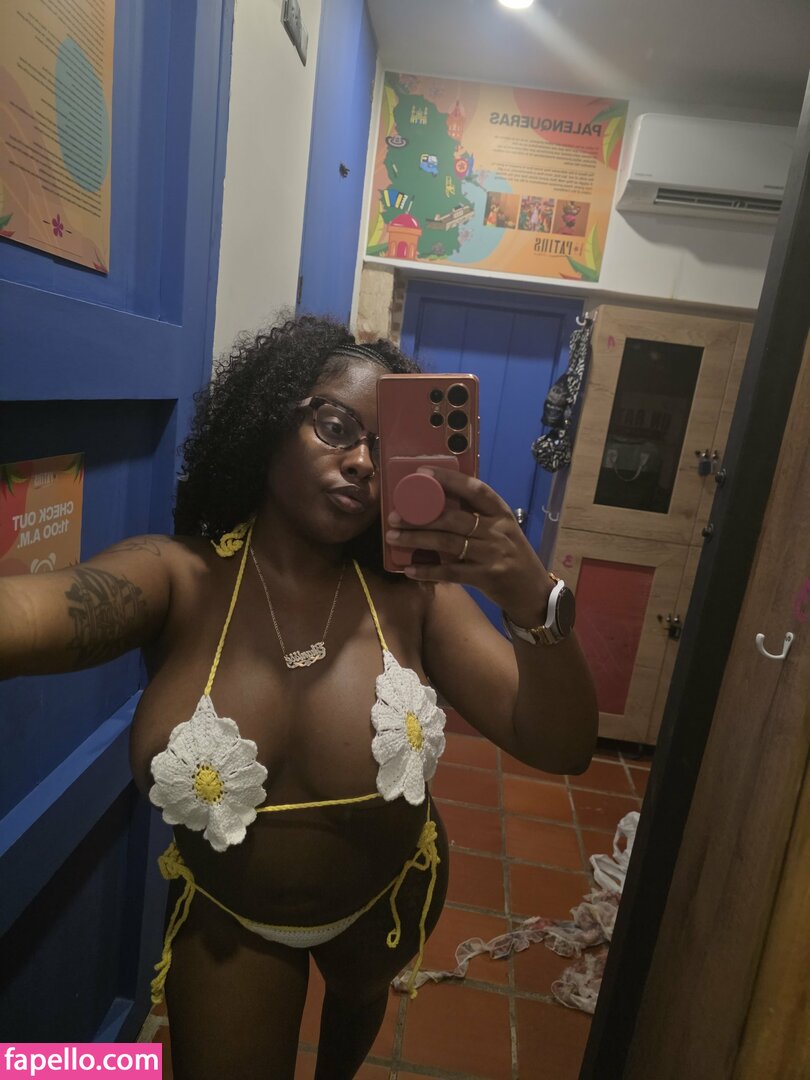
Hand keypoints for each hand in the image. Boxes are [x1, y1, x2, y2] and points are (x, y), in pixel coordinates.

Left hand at [385, 467, 552, 623]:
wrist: (533, 591)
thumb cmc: (511, 555)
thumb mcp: (502, 529)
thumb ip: (477, 516)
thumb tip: (435, 502)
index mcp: (501, 513)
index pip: (475, 489)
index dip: (448, 480)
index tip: (422, 473)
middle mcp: (497, 530)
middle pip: (453, 518)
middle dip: (420, 516)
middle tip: (394, 515)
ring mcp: (492, 554)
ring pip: (447, 543)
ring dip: (417, 539)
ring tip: (394, 537)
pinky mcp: (486, 577)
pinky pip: (450, 572)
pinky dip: (428, 570)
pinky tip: (409, 569)